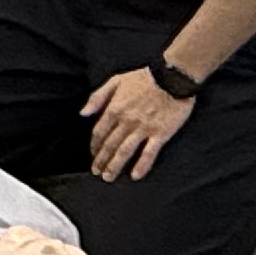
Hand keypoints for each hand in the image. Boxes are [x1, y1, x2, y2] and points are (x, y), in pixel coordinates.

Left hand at [82, 67, 194, 182]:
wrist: (172, 77)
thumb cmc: (145, 78)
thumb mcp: (116, 81)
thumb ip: (98, 97)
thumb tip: (83, 113)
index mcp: (115, 108)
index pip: (99, 132)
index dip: (94, 146)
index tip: (93, 155)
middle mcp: (126, 121)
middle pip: (109, 145)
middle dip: (101, 161)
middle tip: (97, 172)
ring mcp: (143, 128)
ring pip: (125, 151)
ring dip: (115, 166)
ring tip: (108, 177)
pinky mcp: (160, 133)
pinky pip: (149, 153)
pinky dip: (141, 165)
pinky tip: (135, 176)